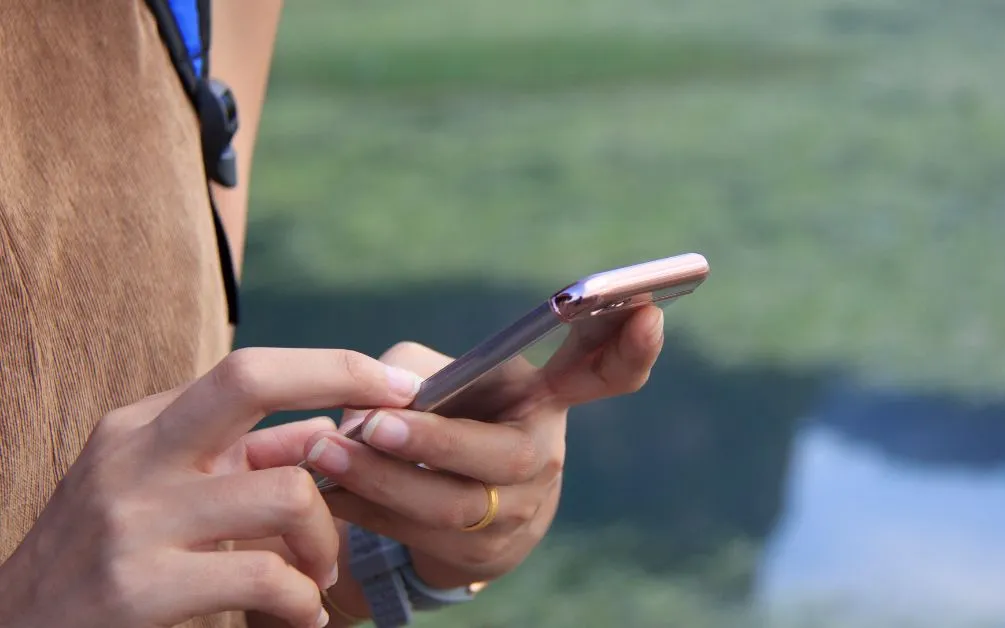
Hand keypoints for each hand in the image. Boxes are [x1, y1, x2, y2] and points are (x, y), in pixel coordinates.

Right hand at [0, 348, 422, 627]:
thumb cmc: (111, 560)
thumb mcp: (164, 493)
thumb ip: (241, 463)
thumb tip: (330, 435)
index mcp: (143, 425)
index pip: (249, 369)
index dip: (332, 368)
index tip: (397, 382)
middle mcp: (134, 456)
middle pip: (249, 379)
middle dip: (340, 381)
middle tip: (395, 424)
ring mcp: (132, 519)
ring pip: (286, 492)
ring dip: (326, 541)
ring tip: (319, 575)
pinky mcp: (138, 588)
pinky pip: (264, 576)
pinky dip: (302, 600)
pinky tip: (300, 616)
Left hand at [303, 306, 664, 601]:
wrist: (446, 509)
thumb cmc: (445, 416)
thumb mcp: (440, 378)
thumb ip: (410, 371)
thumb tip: (372, 400)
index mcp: (548, 400)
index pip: (605, 374)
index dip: (630, 347)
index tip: (646, 309)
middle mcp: (543, 458)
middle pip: (500, 456)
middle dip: (432, 441)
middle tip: (372, 424)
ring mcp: (518, 515)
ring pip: (450, 504)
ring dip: (378, 480)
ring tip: (323, 454)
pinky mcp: (480, 558)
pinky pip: (418, 536)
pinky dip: (365, 511)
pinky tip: (323, 491)